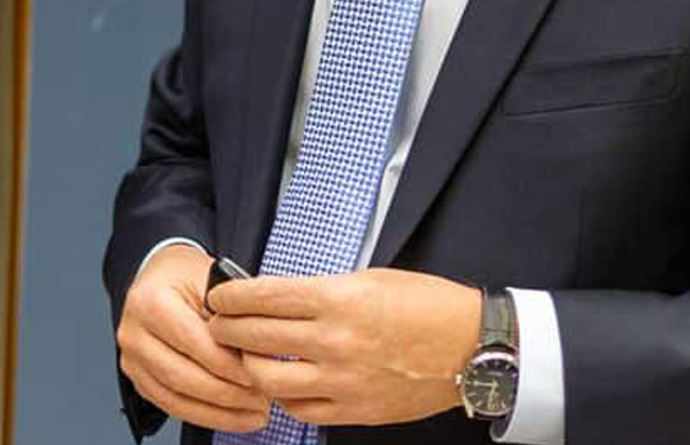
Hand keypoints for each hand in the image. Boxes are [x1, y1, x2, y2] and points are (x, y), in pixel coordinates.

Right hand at [117, 244, 271, 432]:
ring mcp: (132, 359)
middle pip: (180, 375)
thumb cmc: (189, 275)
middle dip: (225, 393)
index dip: (226, 363)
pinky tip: (232, 416)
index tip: (256, 375)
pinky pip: (170, 404)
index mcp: (151, 301)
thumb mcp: (213, 280)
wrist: (163, 275)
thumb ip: (229, 314)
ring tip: (253, 413)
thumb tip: (256, 352)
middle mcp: (134, 332)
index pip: (191, 341)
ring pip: (174, 397)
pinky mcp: (138, 378)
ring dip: (217, 412)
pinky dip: (203, 415)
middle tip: (260, 400)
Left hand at [206, 268, 482, 426]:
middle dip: (226, 328)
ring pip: (267, 380)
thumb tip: (281, 298)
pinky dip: (283, 396)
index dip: (231, 296)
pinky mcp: (352, 410)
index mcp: (341, 299)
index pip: (264, 297)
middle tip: (218, 324)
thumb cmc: (429, 305)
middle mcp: (335, 341)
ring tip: (244, 356)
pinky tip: (283, 384)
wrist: (471, 347)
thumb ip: (325, 290)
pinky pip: (299, 409)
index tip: (218, 295)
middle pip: (255, 337)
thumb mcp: (374, 278)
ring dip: (247, 366)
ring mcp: (341, 380)